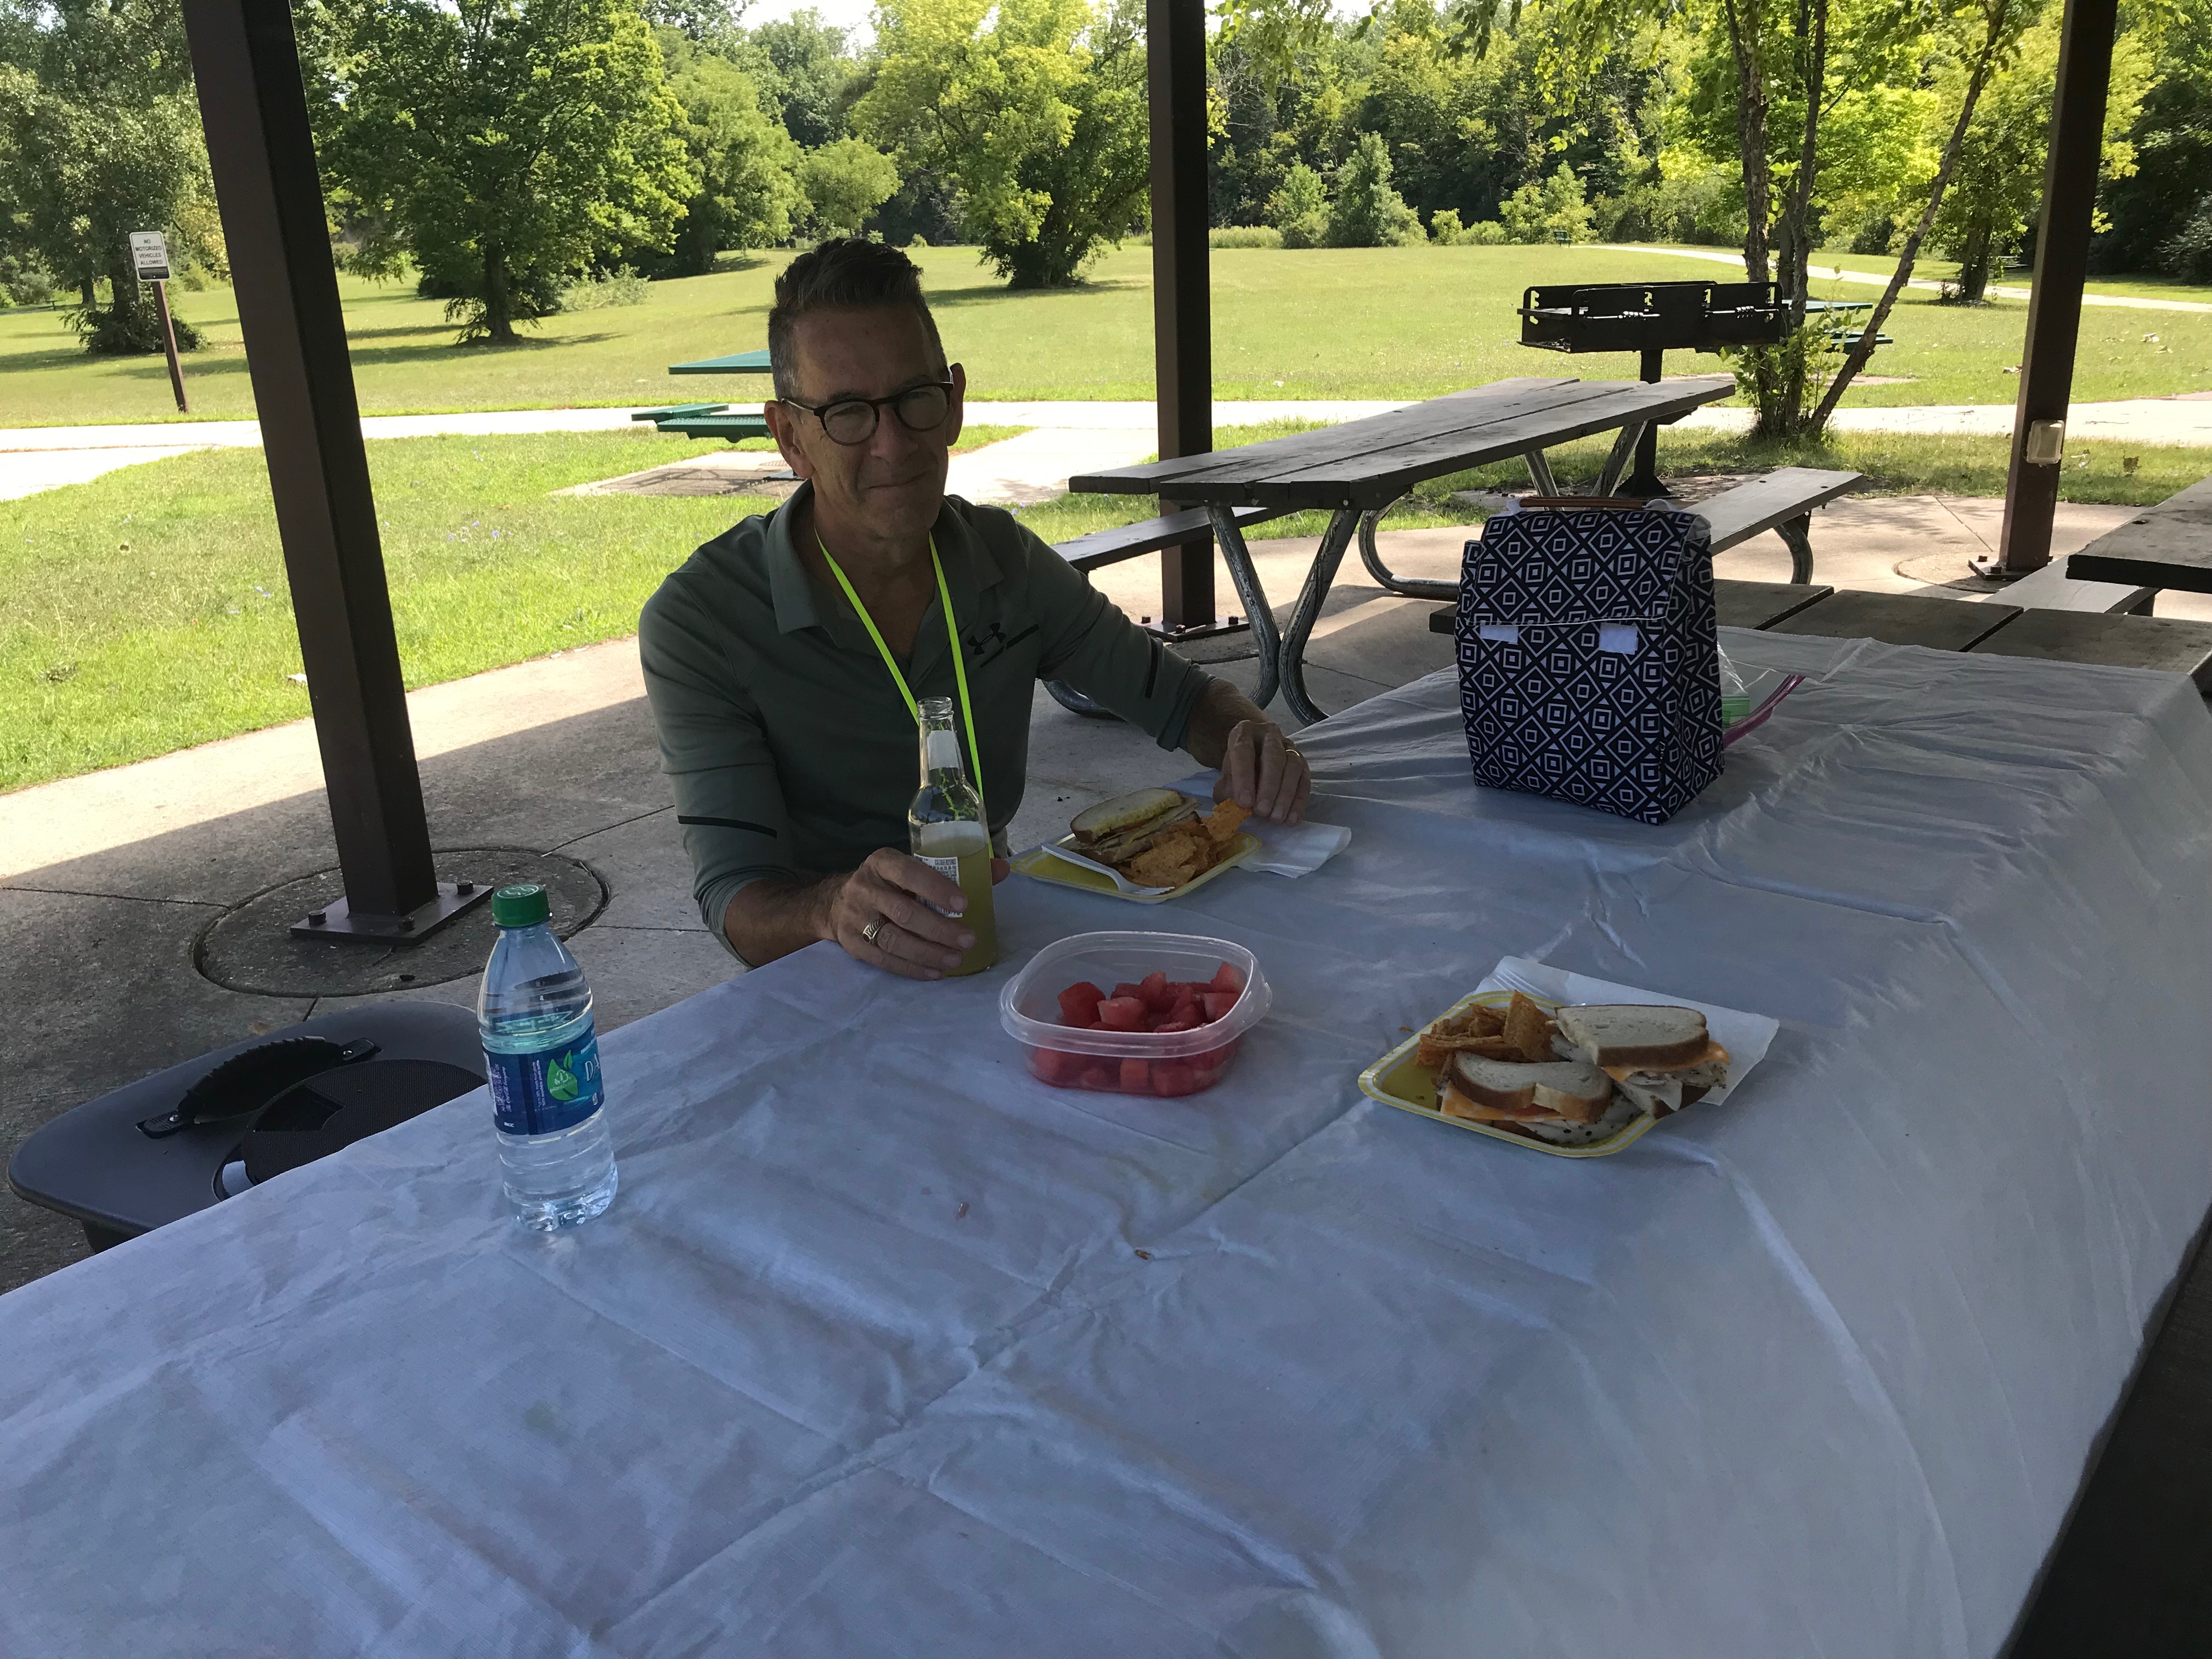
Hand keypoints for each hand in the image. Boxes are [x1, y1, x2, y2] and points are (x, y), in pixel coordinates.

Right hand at [822, 848, 975, 978]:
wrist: (835, 903)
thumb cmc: (889, 884)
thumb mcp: (913, 869)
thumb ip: (957, 869)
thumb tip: (1002, 869)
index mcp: (882, 862)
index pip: (908, 872)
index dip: (936, 888)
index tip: (964, 903)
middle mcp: (864, 887)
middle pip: (904, 913)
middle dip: (939, 929)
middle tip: (968, 940)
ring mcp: (855, 918)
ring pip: (893, 940)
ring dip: (928, 953)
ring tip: (955, 960)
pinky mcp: (852, 944)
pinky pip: (883, 960)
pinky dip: (911, 968)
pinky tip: (935, 972)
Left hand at [1214, 718, 1310, 824]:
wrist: (1254, 757)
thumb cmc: (1237, 770)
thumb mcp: (1225, 777)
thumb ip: (1226, 790)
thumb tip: (1233, 808)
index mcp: (1244, 733)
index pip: (1243, 750)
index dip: (1244, 777)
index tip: (1244, 802)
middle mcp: (1268, 734)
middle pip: (1273, 756)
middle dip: (1268, 786)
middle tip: (1262, 811)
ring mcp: (1289, 746)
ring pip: (1293, 766)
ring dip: (1285, 795)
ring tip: (1275, 818)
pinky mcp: (1302, 761)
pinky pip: (1305, 780)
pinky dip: (1299, 802)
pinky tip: (1291, 819)